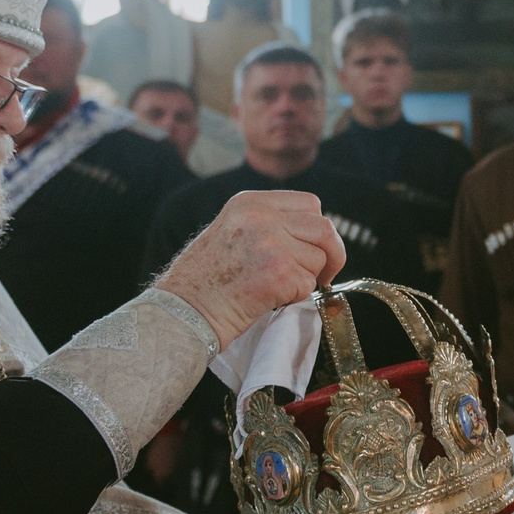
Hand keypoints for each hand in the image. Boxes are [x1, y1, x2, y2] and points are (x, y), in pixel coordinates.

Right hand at [154, 190, 345, 347]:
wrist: (183, 311)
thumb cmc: (205, 280)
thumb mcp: (234, 231)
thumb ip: (270, 225)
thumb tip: (312, 237)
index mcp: (250, 202)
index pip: (310, 204)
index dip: (318, 230)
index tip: (315, 248)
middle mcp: (262, 216)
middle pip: (324, 228)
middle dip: (331, 254)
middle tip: (323, 274)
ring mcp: (272, 242)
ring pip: (319, 259)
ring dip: (305, 279)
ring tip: (274, 288)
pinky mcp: (279, 272)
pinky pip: (309, 285)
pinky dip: (296, 297)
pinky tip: (269, 299)